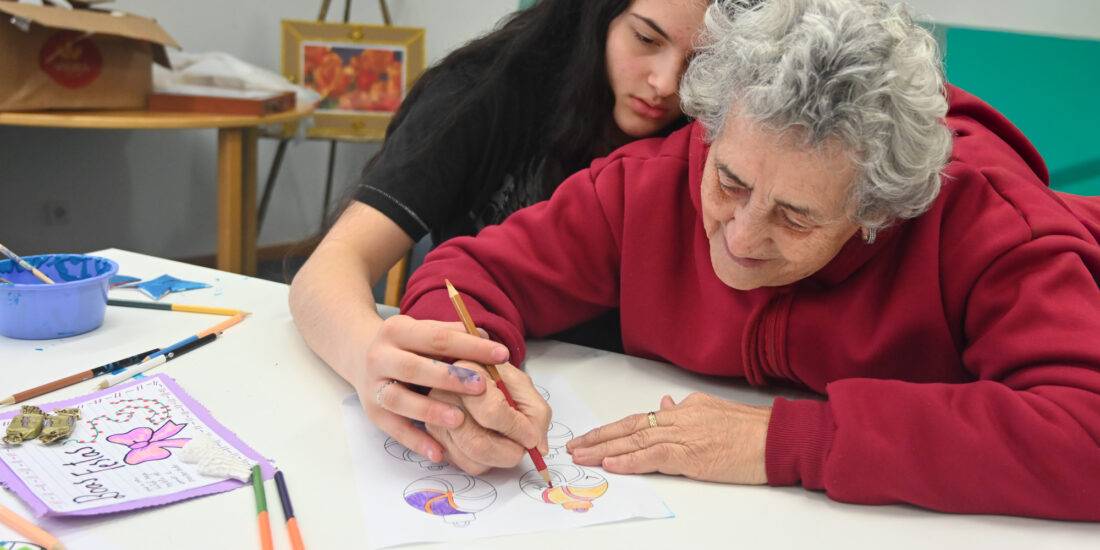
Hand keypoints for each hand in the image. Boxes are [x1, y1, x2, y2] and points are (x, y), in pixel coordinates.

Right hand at [356, 315, 509, 463]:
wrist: (360, 356)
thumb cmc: (409, 346)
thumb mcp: (425, 332)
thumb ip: (453, 335)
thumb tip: (486, 338)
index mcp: (397, 330)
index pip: (437, 337)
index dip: (470, 346)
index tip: (502, 355)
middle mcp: (380, 357)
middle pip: (414, 367)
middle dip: (448, 377)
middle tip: (481, 387)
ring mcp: (374, 386)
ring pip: (399, 399)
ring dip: (429, 410)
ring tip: (459, 420)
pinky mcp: (373, 413)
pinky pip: (394, 429)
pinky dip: (416, 442)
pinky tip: (439, 452)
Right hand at [425, 361, 551, 474]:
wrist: (476, 381)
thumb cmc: (500, 383)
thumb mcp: (524, 388)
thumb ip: (536, 414)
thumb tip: (536, 446)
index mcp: (468, 371)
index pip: (492, 412)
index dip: (517, 429)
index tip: (531, 436)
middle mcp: (443, 394)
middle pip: (476, 443)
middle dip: (508, 453)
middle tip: (522, 448)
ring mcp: (434, 417)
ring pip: (470, 458)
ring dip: (497, 459)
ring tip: (506, 441)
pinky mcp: (434, 436)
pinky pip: (462, 463)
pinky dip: (482, 461)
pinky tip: (489, 442)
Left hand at [566, 393, 770, 483]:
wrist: (778, 437)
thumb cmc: (754, 430)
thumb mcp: (715, 411)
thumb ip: (687, 410)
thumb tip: (664, 404)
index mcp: (684, 409)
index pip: (640, 419)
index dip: (613, 429)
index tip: (592, 437)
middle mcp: (680, 418)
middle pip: (630, 428)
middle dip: (599, 438)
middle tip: (574, 447)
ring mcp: (685, 435)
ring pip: (636, 441)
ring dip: (605, 450)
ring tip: (582, 457)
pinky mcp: (692, 455)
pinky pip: (654, 457)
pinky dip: (630, 461)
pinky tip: (612, 464)